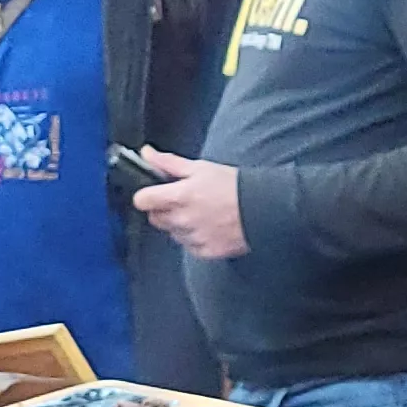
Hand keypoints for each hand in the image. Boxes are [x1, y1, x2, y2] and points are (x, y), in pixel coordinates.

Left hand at [128, 148, 245, 260]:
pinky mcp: (205, 252)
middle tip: (181, 201)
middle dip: (163, 209)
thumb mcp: (200, 168)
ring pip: (172, 233)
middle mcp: (183, 220)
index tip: (153, 193)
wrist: (263, 209)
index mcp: (180, 196)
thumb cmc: (233, 186)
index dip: (146, 195)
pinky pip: (188, 246)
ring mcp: (194, 238)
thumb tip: (146, 154)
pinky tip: (208, 226)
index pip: (142, 201)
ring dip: (179, 224)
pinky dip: (194, 238)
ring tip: (200, 213)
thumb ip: (168, 163)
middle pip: (155, 218)